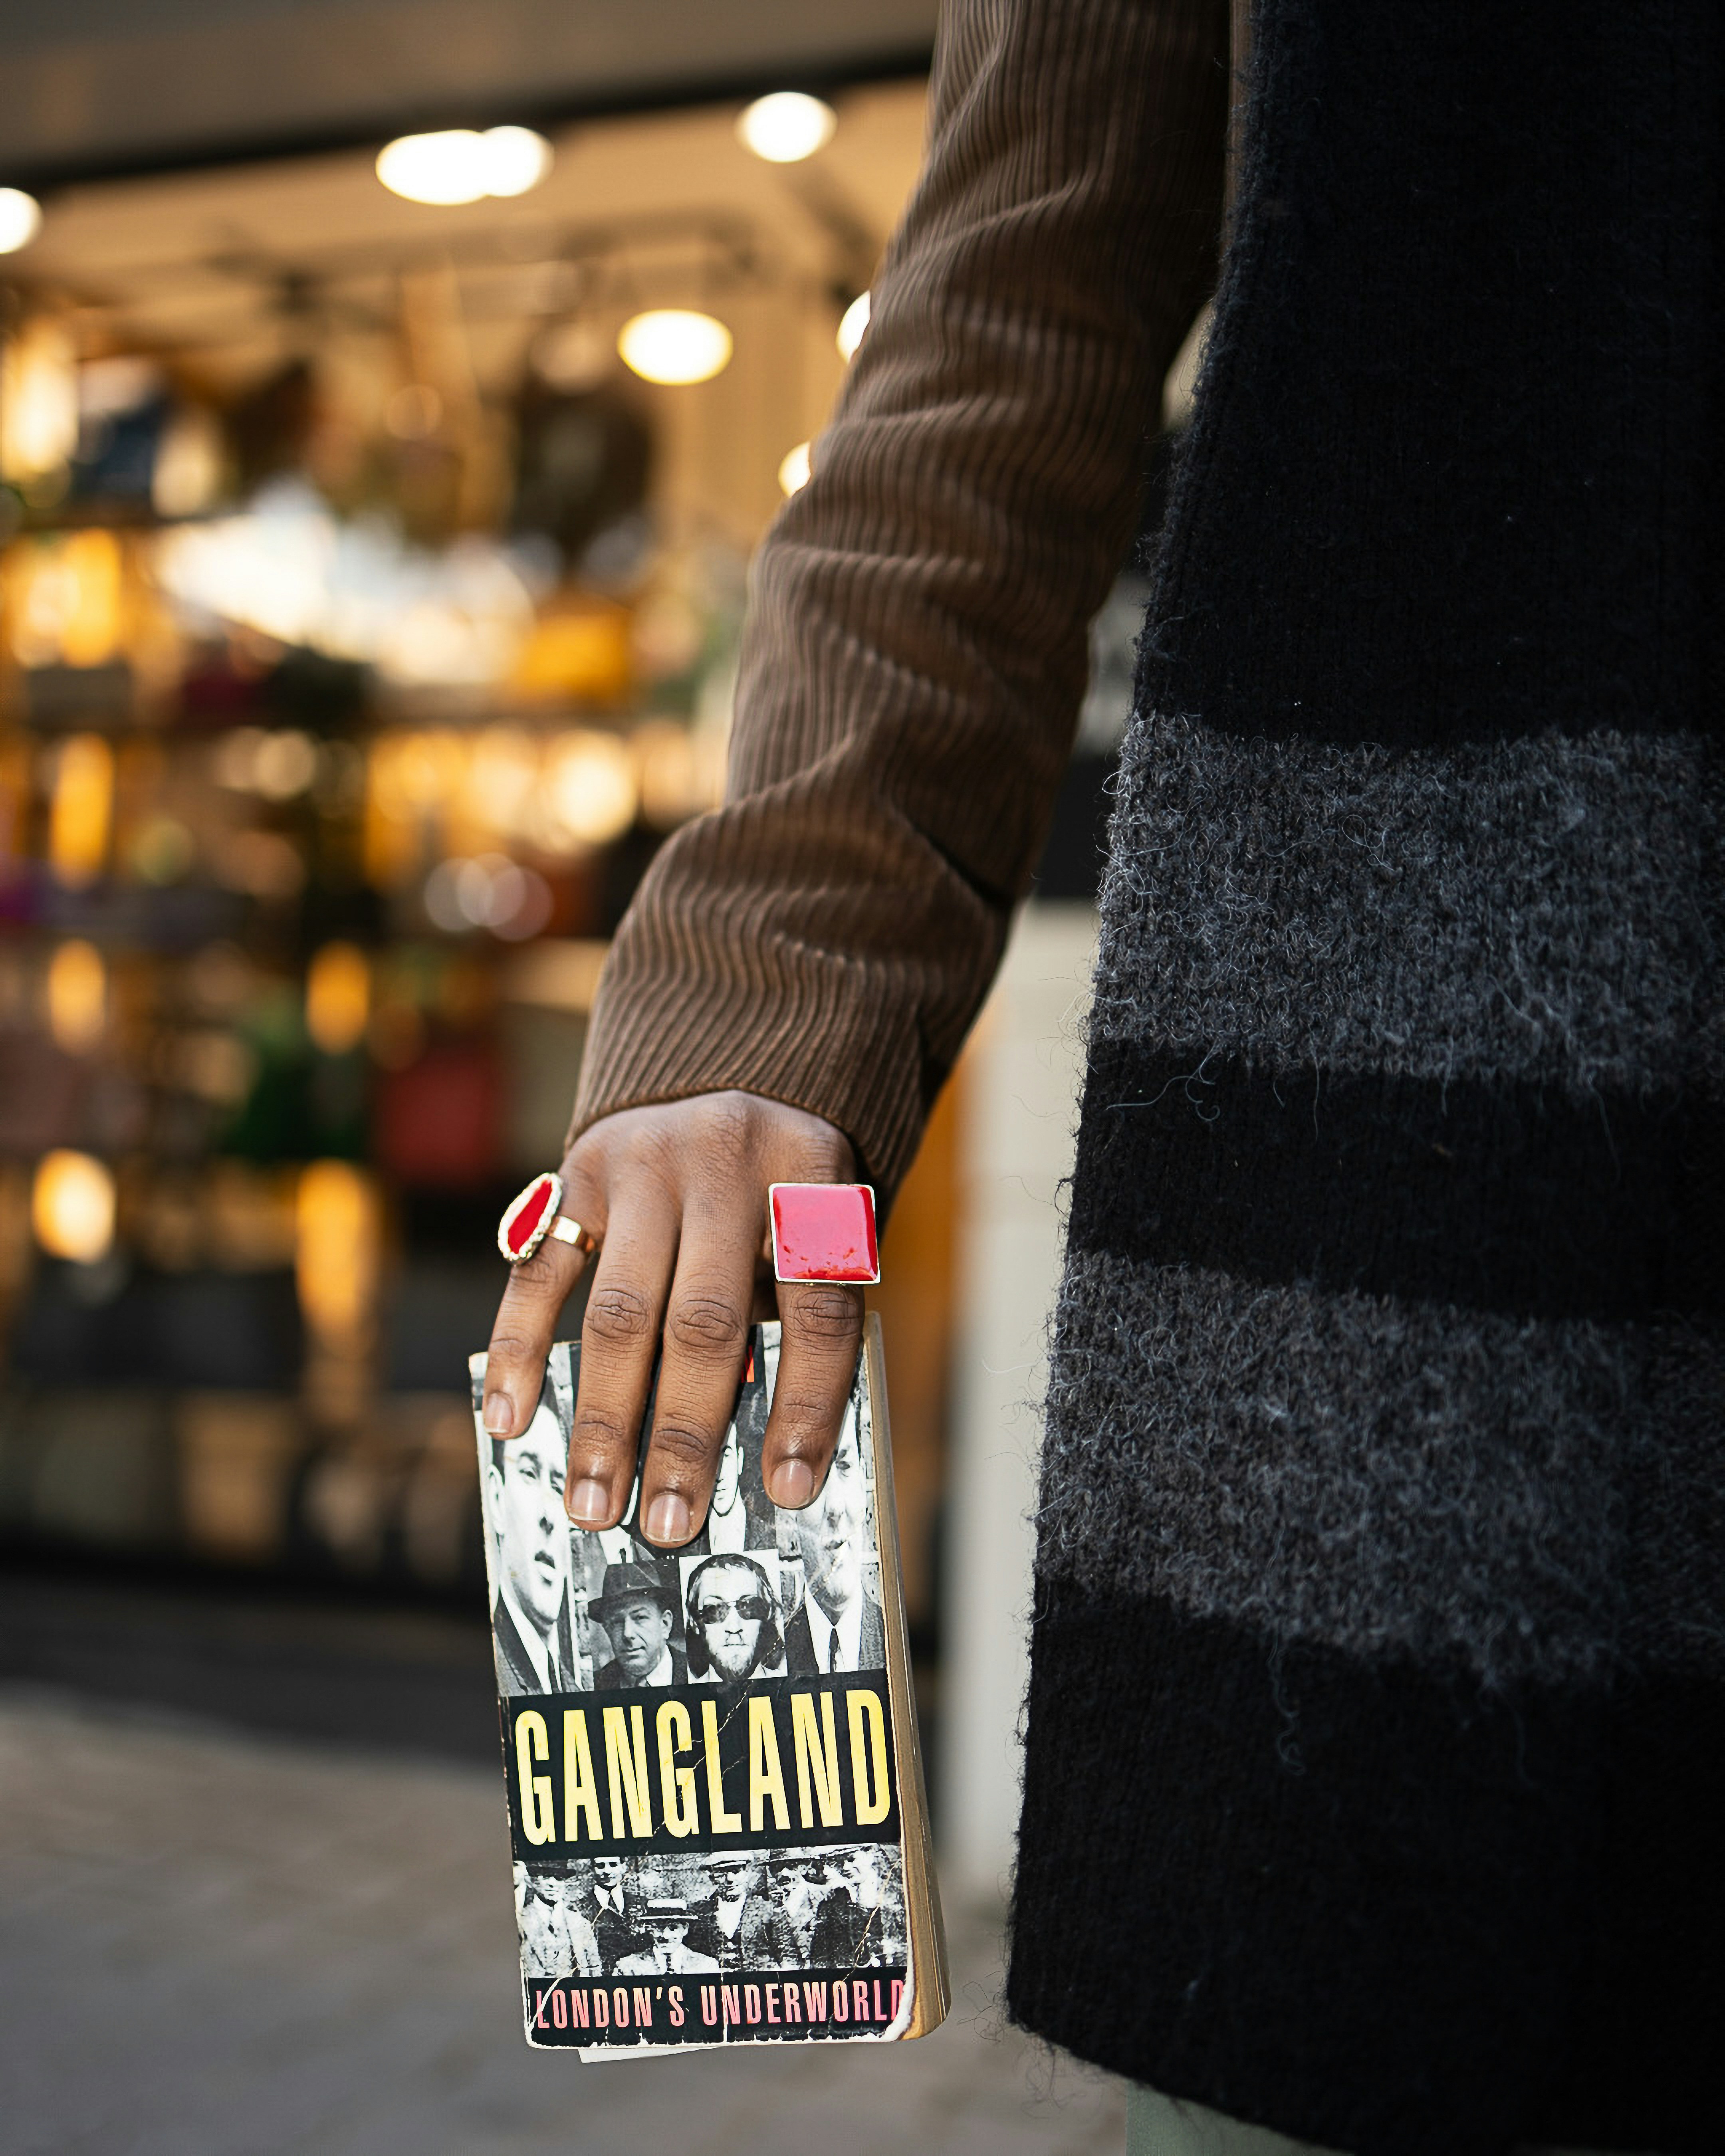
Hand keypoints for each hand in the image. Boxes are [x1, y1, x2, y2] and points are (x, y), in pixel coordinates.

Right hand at [481, 1091, 862, 1545]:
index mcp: (812, 1178)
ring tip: (595, 1504)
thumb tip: (752, 1455)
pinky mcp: (579, 1169)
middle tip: (671, 1525)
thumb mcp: (818, 1230)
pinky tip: (510, 1422)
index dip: (807, 1404)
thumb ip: (793, 1318)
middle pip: (708, 1321)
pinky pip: (540, 1270)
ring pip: (622, 1310)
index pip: (817, 1308)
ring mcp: (645, 1160)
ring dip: (606, 1418)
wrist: (731, 1073)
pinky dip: (521, 1350)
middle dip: (687, 1434)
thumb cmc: (784, 1191)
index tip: (788, 1489)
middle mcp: (726, 1161)